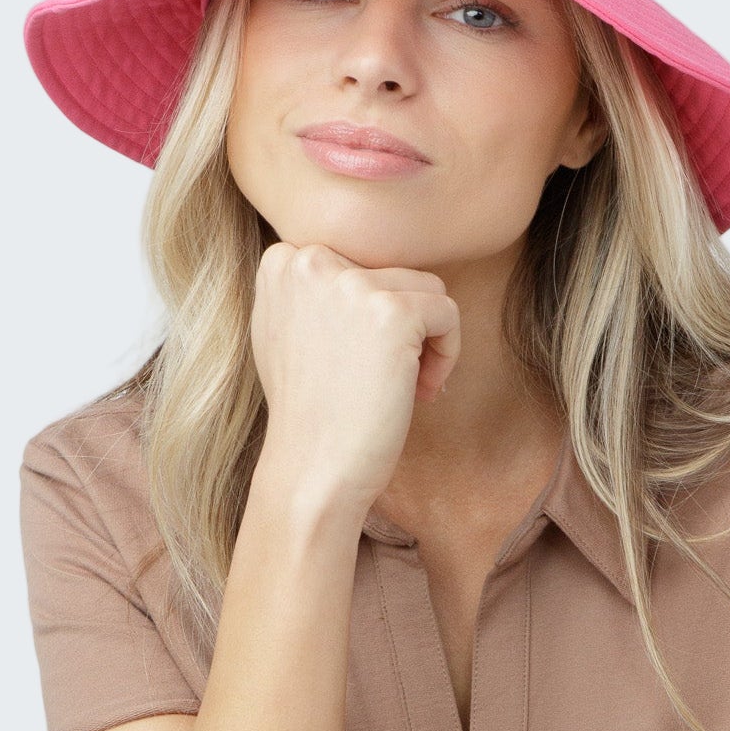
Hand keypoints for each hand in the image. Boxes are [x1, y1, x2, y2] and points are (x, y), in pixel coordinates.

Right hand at [250, 240, 460, 510]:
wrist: (311, 469)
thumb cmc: (308, 413)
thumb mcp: (287, 330)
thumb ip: (315, 289)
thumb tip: (363, 269)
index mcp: (282, 262)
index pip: (360, 261)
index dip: (371, 313)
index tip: (361, 358)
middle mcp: (309, 261)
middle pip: (395, 272)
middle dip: (403, 325)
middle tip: (385, 380)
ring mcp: (350, 283)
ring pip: (426, 289)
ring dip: (427, 340)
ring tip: (406, 386)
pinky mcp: (391, 311)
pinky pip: (448, 313)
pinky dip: (448, 355)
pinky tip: (422, 391)